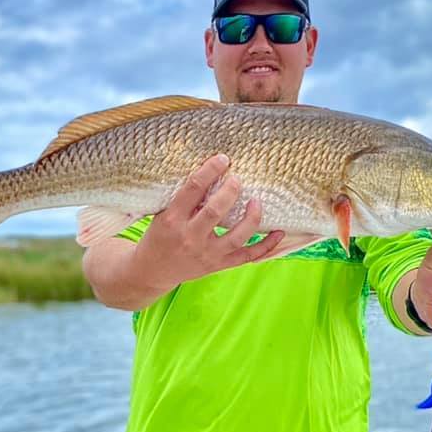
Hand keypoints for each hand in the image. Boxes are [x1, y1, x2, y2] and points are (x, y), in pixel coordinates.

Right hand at [133, 154, 283, 290]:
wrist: (152, 271)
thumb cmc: (159, 236)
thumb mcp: (163, 214)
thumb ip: (185, 198)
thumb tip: (213, 172)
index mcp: (173, 219)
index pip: (193, 188)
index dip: (210, 170)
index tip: (223, 159)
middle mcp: (190, 237)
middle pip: (215, 211)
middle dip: (230, 191)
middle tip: (238, 179)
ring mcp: (206, 254)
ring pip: (235, 237)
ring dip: (251, 219)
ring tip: (257, 202)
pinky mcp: (218, 265)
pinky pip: (247, 256)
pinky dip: (265, 246)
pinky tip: (279, 232)